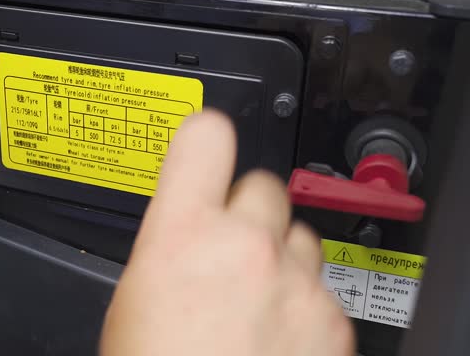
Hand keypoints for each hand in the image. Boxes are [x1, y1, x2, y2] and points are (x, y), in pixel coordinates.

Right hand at [100, 111, 354, 355]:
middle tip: (227, 249)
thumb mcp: (136, 295)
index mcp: (182, 232)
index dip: (206, 138)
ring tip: (252, 297)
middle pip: (262, 182)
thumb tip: (187, 228)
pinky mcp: (332, 317)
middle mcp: (244, 244)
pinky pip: (323, 284)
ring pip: (299, 232)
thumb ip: (171, 243)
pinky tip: (275, 334)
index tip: (207, 148)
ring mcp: (295, 279)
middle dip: (245, 209)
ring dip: (280, 252)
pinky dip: (304, 301)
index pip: (207, 135)